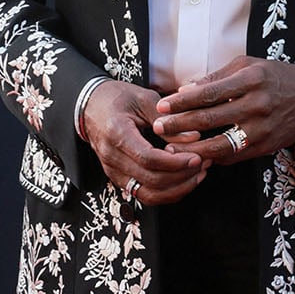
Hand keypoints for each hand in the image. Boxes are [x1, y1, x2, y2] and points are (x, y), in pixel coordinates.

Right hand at [83, 80, 206, 205]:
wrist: (91, 106)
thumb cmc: (116, 98)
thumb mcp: (143, 99)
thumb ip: (168, 119)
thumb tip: (193, 137)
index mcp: (116, 134)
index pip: (148, 159)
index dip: (176, 162)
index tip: (196, 157)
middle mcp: (112, 158)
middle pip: (151, 181)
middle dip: (183, 176)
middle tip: (203, 162)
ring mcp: (114, 172)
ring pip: (149, 195)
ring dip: (178, 189)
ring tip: (198, 173)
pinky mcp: (120, 179)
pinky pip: (145, 195)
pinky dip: (168, 192)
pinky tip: (184, 179)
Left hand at [152, 57, 294, 163]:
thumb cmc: (275, 77)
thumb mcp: (248, 65)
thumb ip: (216, 78)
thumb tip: (185, 90)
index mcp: (251, 80)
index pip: (209, 93)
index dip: (182, 102)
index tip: (162, 106)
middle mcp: (257, 105)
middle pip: (210, 119)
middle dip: (180, 125)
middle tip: (159, 128)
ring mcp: (263, 129)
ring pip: (220, 144)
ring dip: (192, 149)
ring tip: (171, 149)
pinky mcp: (266, 147)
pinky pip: (233, 156)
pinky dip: (212, 157)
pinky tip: (195, 155)